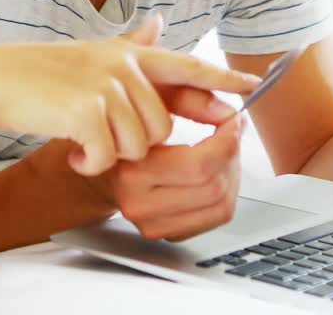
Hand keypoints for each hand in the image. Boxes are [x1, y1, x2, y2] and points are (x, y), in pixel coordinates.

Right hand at [0, 15, 260, 176]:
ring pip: (139, 145)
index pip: (186, 65)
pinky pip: (109, 156)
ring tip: (82, 140)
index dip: (221, 79)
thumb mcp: (90, 55)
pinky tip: (71, 152)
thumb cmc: (38, 74)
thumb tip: (160, 23)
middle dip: (134, 143)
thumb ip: (130, 46)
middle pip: (162, 126)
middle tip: (99, 136)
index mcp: (127, 53)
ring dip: (111, 154)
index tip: (252, 87)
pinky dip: (90, 163)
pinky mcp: (87, 111)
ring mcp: (106, 87)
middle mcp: (123, 66)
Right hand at [90, 102, 245, 241]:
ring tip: (225, 152)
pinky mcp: (166, 233)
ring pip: (220, 206)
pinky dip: (226, 193)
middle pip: (213, 187)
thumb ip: (190, 99)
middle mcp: (139, 204)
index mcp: (132, 171)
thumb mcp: (149, 101)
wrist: (99, 165)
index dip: (227, 140)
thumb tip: (228, 111)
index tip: (233, 120)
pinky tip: (217, 173)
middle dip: (232, 155)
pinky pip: (215, 219)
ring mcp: (152, 224)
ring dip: (232, 174)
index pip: (199, 164)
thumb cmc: (123, 130)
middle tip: (232, 133)